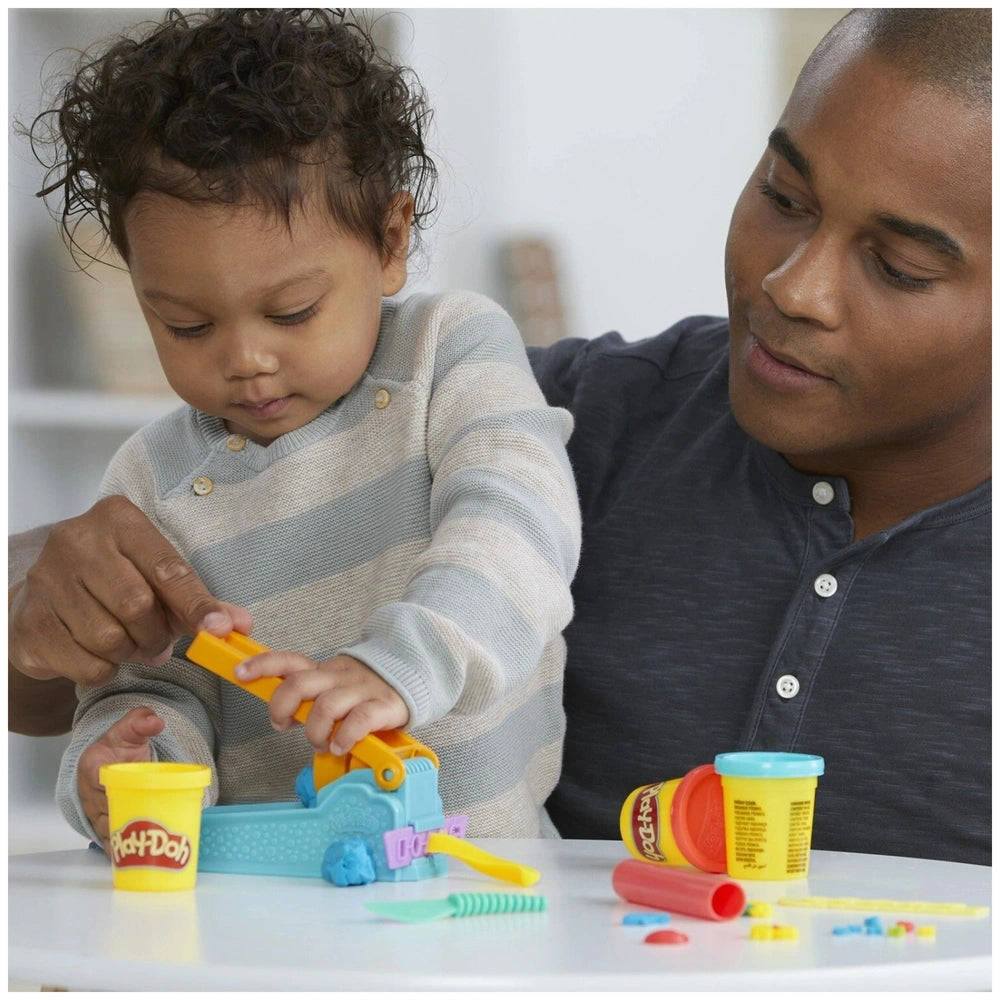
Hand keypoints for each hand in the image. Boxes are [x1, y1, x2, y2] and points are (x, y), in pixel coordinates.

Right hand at [9, 496, 253, 686]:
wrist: (46, 595)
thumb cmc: (115, 580)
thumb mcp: (156, 576)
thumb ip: (197, 599)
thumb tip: (239, 625)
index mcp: (117, 519)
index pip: (168, 569)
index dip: (197, 605)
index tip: (220, 630)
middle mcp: (76, 541)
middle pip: (137, 605)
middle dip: (157, 634)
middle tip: (161, 643)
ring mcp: (46, 580)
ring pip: (109, 638)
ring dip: (131, 652)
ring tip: (131, 644)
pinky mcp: (29, 621)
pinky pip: (85, 663)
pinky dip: (104, 668)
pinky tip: (101, 654)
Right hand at [78, 706, 164, 851]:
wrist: (109, 756)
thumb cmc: (118, 746)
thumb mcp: (128, 730)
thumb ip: (139, 722)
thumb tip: (155, 721)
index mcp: (92, 769)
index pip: (102, 786)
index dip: (117, 798)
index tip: (134, 805)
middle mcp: (89, 795)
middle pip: (106, 814)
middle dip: (125, 825)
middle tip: (149, 835)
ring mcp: (95, 812)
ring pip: (107, 831)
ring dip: (123, 844)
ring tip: (144, 855)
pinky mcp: (103, 824)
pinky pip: (109, 840)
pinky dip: (121, 851)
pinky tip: (137, 862)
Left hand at [234, 652, 409, 754]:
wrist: (414, 678)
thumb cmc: (364, 692)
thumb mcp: (333, 688)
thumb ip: (309, 700)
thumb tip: (281, 718)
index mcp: (324, 670)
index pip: (288, 660)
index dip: (262, 665)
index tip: (240, 673)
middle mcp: (339, 676)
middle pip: (300, 682)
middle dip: (281, 706)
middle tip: (283, 725)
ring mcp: (362, 689)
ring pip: (326, 705)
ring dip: (315, 732)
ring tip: (321, 744)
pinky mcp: (385, 705)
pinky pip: (359, 719)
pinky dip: (344, 736)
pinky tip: (341, 745)